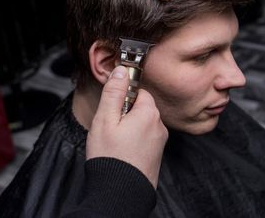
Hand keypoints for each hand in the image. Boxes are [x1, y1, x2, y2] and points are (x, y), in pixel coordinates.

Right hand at [86, 66, 167, 187]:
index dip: (122, 97)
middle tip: (110, 127)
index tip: (112, 109)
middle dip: (124, 113)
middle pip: (140, 107)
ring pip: (141, 124)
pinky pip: (144, 138)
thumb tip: (121, 71)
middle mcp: (159, 126)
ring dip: (128, 128)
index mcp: (149, 113)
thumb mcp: (105, 119)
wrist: (121, 193)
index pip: (138, 91)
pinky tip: (121, 152)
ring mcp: (159, 142)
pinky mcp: (156, 155)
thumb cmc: (111, 157)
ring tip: (114, 142)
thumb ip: (114, 93)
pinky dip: (133, 141)